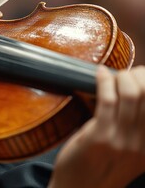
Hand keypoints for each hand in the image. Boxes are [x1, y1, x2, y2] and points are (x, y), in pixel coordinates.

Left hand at [48, 65, 144, 187]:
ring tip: (113, 74)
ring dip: (121, 76)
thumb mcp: (127, 150)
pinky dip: (104, 82)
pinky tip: (100, 74)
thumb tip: (131, 91)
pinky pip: (107, 101)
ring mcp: (122, 141)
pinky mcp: (99, 137)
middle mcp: (142, 144)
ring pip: (131, 94)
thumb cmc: (99, 166)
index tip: (141, 74)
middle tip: (126, 73)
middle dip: (138, 75)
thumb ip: (134, 127)